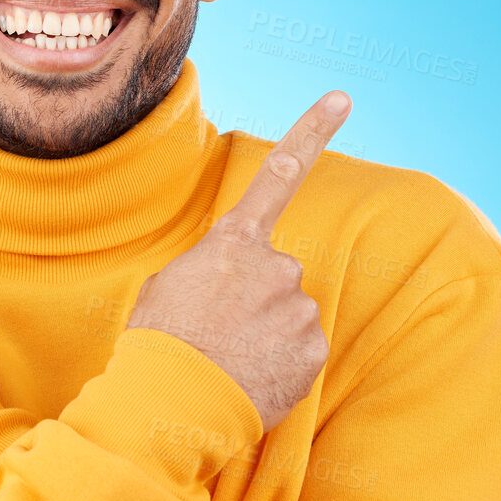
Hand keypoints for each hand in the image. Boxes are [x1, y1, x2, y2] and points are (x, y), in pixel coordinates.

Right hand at [125, 91, 351, 432]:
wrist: (173, 401)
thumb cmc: (159, 344)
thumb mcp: (166, 288)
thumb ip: (207, 272)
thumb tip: (227, 287)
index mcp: (234, 243)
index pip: (279, 175)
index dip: (312, 132)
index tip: (342, 98)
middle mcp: (275, 266)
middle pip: (279, 275)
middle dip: (258, 300)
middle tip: (220, 332)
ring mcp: (298, 307)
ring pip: (291, 314)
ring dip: (268, 334)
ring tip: (231, 359)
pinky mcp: (313, 349)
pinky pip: (303, 350)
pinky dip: (282, 365)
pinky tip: (252, 377)